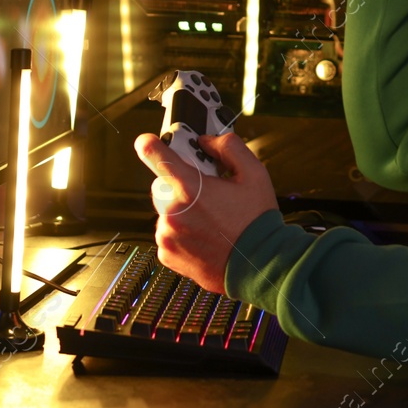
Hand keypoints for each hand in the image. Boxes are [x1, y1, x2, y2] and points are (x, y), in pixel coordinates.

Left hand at [133, 130, 279, 294]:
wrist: (259, 266)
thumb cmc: (256, 223)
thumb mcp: (253, 174)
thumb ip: (229, 147)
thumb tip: (208, 141)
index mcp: (190, 188)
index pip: (155, 155)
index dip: (150, 144)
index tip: (149, 142)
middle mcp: (173, 212)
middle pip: (162, 184)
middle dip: (180, 184)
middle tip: (206, 191)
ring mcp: (167, 235)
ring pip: (166, 210)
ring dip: (181, 209)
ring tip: (210, 218)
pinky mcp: (167, 254)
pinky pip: (167, 233)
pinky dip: (181, 231)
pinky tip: (204, 234)